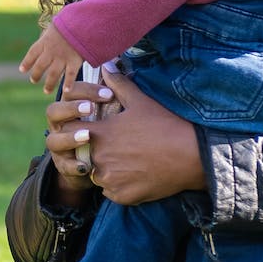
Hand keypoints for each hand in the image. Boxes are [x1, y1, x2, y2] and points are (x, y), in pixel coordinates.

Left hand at [19, 24, 85, 92]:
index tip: (22, 70)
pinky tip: (66, 91)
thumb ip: (50, 34)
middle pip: (40, 66)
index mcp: (45, 41)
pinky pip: (70, 75)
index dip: (27, 62)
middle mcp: (51, 51)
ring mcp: (62, 57)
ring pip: (52, 74)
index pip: (32, 53)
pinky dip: (68, 84)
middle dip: (36, 75)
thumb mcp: (56, 26)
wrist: (83, 21)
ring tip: (46, 91)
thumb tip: (45, 36)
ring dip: (49, 84)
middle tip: (33, 81)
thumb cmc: (70, 22)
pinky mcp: (74, 61)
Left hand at [45, 67, 206, 205]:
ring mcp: (110, 179)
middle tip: (115, 147)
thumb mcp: (140, 101)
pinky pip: (110, 191)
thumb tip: (106, 66)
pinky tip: (134, 174)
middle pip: (82, 155)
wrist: (192, 155)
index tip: (90, 129)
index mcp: (100, 134)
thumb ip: (118, 84)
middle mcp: (100, 158)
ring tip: (126, 161)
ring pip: (96, 175)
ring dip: (104, 169)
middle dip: (91, 150)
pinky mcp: (122, 196)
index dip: (77, 129)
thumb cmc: (165, 124)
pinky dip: (118, 185)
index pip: (70, 131)